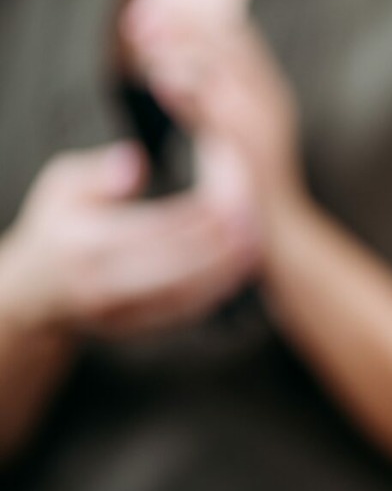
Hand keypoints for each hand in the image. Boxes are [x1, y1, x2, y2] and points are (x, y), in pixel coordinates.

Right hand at [0, 142, 257, 336]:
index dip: (197, 213)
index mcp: (84, 244)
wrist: (36, 291)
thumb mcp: (62, 187)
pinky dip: (215, 292)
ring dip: (225, 270)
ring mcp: (117, 312)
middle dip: (219, 242)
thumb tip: (136, 161)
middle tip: (254, 220)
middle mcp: (100, 283)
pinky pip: (182, 313)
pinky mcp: (134, 329)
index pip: (155, 227)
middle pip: (175, 263)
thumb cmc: (59, 226)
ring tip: (256, 245)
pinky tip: (239, 270)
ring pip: (183, 293)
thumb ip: (98, 172)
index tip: (231, 195)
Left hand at [122, 0, 306, 230]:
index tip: (150, 10)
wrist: (284, 245)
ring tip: (144, 43)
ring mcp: (270, 130)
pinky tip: (159, 82)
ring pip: (230, 73)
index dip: (193, 20)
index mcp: (270, 97)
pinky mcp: (258, 159)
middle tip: (138, 18)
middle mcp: (276, 105)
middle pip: (232, 46)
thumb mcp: (227, 142)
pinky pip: (223, 116)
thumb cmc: (251, 198)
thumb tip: (168, 71)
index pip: (236, 40)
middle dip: (184, 27)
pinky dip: (191, 95)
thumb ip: (206, 106)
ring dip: (185, 52)